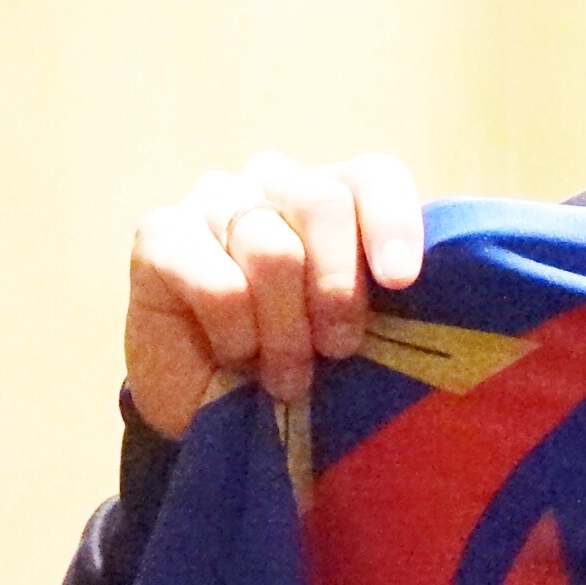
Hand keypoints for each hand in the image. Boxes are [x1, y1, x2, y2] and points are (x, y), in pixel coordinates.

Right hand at [124, 153, 422, 439]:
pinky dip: (236, 333)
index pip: (373, 176)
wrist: (210, 408)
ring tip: (286, 374)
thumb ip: (386, 298)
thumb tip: (426, 289)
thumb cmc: (299, 363)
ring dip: (285, 331)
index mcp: (335, 196)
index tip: (401, 282)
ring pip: (272, 250)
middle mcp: (274, 183)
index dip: (392, 223)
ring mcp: (213, 201)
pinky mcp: (158, 234)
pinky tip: (233, 354)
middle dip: (338, 290)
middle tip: (337, 350)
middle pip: (324, 204)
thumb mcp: (357, 332)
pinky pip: (218, 284)